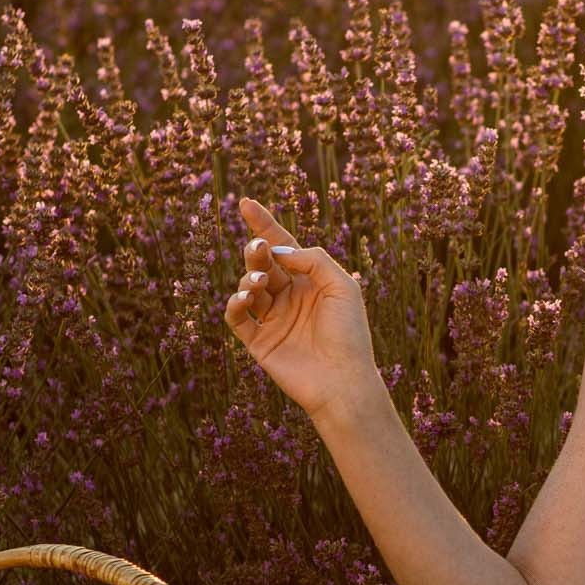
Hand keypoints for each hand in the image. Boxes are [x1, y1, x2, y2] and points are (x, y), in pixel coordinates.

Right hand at [224, 194, 377, 420]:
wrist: (344, 381)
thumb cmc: (350, 334)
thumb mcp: (342, 286)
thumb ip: (313, 259)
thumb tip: (278, 250)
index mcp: (310, 282)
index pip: (283, 247)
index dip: (264, 225)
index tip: (246, 203)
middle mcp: (289, 298)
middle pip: (263, 263)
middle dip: (257, 250)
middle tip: (259, 249)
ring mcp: (273, 319)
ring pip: (248, 287)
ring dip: (249, 277)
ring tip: (260, 280)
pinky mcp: (259, 342)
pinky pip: (237, 317)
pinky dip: (234, 303)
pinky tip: (244, 297)